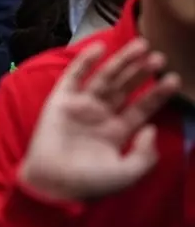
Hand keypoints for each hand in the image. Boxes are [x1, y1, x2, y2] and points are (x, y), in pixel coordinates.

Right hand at [19, 39, 179, 201]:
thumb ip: (145, 154)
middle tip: (159, 56)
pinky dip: (85, 61)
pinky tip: (100, 48)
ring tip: (141, 46)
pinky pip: (74, 76)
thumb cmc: (90, 181)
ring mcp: (81, 105)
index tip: (173, 79)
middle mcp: (101, 114)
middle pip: (125, 87)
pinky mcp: (60, 99)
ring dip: (122, 61)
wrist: (53, 181)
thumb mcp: (126, 173)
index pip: (141, 107)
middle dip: (141, 72)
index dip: (157, 93)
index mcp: (117, 132)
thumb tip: (151, 128)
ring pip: (105, 77)